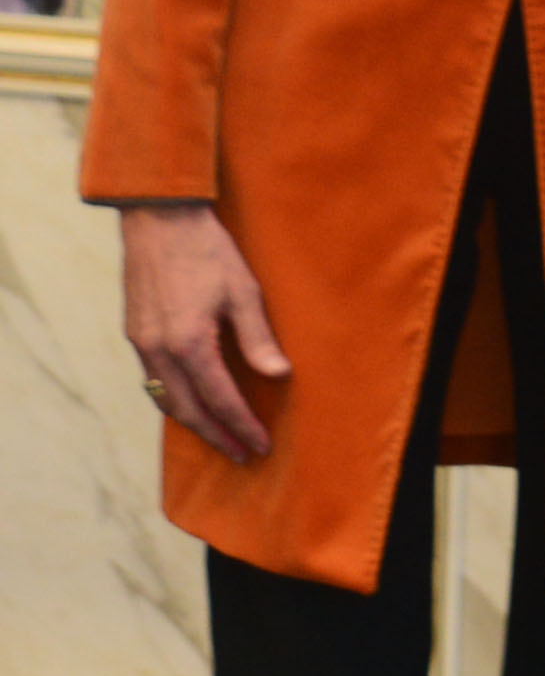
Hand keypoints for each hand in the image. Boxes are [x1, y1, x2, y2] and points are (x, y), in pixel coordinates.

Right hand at [120, 202, 289, 463]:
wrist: (160, 220)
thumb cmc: (208, 251)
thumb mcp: (244, 292)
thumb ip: (258, 338)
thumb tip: (279, 376)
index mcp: (189, 344)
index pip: (220, 400)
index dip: (241, 426)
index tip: (260, 446)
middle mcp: (159, 350)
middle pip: (188, 410)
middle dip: (217, 436)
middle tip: (243, 454)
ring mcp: (141, 343)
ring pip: (165, 399)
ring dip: (193, 423)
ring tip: (220, 437)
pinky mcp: (135, 334)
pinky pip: (153, 380)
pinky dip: (173, 400)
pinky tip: (191, 403)